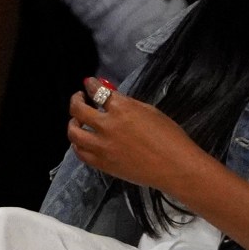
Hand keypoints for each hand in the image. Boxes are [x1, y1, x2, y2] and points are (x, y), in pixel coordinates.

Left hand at [67, 77, 201, 192]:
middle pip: (78, 110)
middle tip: (79, 98)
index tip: (89, 83)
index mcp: (123, 109)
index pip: (98, 91)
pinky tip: (82, 141)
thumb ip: (129, 105)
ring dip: (73, 123)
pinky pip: (80, 152)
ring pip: (74, 132)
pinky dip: (78, 144)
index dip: (91, 85)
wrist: (175, 167)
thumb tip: (113, 100)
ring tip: (77, 121)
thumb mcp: (151, 112)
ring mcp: (102, 146)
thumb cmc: (171, 137)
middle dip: (76, 100)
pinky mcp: (102, 163)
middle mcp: (107, 126)